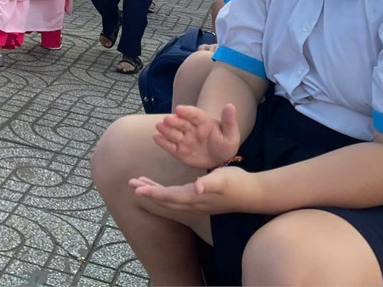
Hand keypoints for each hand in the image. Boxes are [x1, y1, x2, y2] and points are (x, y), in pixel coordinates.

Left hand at [130, 166, 262, 215]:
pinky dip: (164, 191)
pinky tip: (159, 186)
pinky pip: (176, 196)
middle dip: (148, 192)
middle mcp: (193, 202)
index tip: (138, 189)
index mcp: (195, 197)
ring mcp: (196, 202)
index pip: (170, 196)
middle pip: (165, 199)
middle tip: (131, 183)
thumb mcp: (223, 180)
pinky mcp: (198, 199)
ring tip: (138, 183)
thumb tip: (198, 188)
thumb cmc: (237, 183)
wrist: (252, 194)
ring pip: (169, 198)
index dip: (153, 193)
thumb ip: (210, 184)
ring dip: (153, 191)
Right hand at [152, 103, 240, 169]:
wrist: (220, 160)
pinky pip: (170, 146)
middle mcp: (190, 128)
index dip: (186, 111)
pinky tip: (156, 137)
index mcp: (203, 122)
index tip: (179, 109)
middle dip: (173, 121)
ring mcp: (183, 139)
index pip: (194, 114)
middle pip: (181, 123)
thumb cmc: (225, 144)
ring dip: (166, 129)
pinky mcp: (178, 150)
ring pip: (173, 133)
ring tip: (159, 126)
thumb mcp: (231, 134)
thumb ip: (229, 121)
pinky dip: (162, 142)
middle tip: (167, 119)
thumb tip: (230, 105)